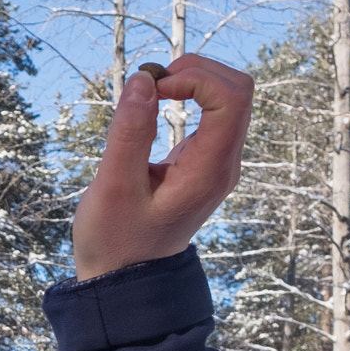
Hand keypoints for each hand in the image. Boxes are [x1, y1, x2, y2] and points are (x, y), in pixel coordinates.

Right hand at [72, 54, 254, 280]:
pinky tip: (155, 105)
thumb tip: (143, 80)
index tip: (152, 87)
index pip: (232, 98)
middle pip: (237, 90)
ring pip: (228, 98)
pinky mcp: (203, 162)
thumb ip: (129, 133)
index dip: (196, 77)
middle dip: (196, 71)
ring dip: (191, 81)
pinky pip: (212, 113)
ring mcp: (217, 164)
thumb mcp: (112, 188)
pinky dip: (187, 97)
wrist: (125, 278)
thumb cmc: (115, 241)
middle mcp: (223, 165)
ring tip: (149, 91)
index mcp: (208, 172)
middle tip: (150, 81)